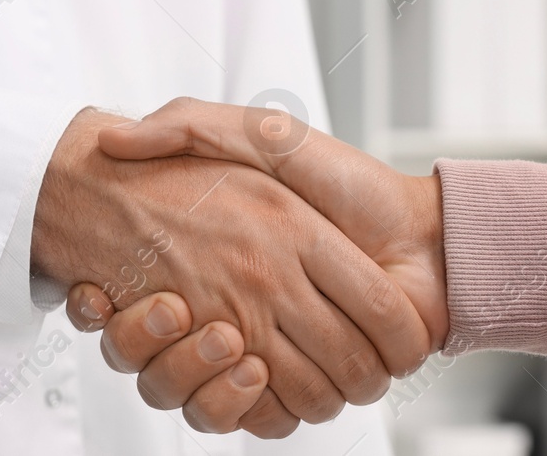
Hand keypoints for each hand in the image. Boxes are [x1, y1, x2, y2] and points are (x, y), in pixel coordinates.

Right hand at [33, 107, 431, 435]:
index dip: (129, 309)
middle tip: (171, 310)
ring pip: (210, 393)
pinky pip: (257, 420)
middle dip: (167, 344)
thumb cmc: (347, 181)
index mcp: (219, 262)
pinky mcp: (299, 385)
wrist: (430, 237)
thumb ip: (192, 126)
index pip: (144, 304)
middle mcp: (247, 308)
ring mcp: (273, 350)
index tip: (121, 291)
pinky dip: (247, 407)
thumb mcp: (260, 131)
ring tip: (221, 336)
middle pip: (176, 356)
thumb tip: (115, 138)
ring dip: (205, 375)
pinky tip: (248, 369)